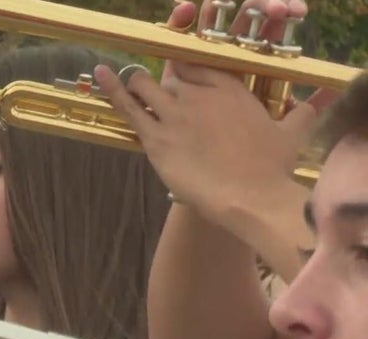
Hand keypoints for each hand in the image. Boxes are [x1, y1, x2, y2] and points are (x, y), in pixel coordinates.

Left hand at [95, 0, 318, 233]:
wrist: (250, 197)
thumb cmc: (270, 169)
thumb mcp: (291, 134)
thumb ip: (300, 114)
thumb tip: (315, 105)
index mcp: (230, 88)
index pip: (199, 65)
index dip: (186, 71)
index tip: (181, 74)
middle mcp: (200, 95)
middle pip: (171, 76)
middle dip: (163, 82)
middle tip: (157, 92)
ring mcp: (175, 114)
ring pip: (146, 87)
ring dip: (135, 82)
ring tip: (125, 78)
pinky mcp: (155, 138)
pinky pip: (128, 107)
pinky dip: (112, 87)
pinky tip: (100, 72)